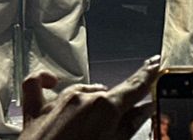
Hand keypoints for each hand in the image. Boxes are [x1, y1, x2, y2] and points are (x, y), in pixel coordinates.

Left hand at [20, 55, 159, 139]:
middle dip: (118, 104)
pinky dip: (46, 80)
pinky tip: (53, 80)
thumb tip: (145, 110)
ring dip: (92, 101)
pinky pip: (36, 85)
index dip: (149, 74)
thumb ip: (129, 126)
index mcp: (106, 107)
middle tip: (118, 123)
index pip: (135, 85)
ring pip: (83, 91)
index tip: (156, 65)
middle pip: (109, 92)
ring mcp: (58, 102)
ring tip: (92, 126)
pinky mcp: (36, 111)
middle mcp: (83, 98)